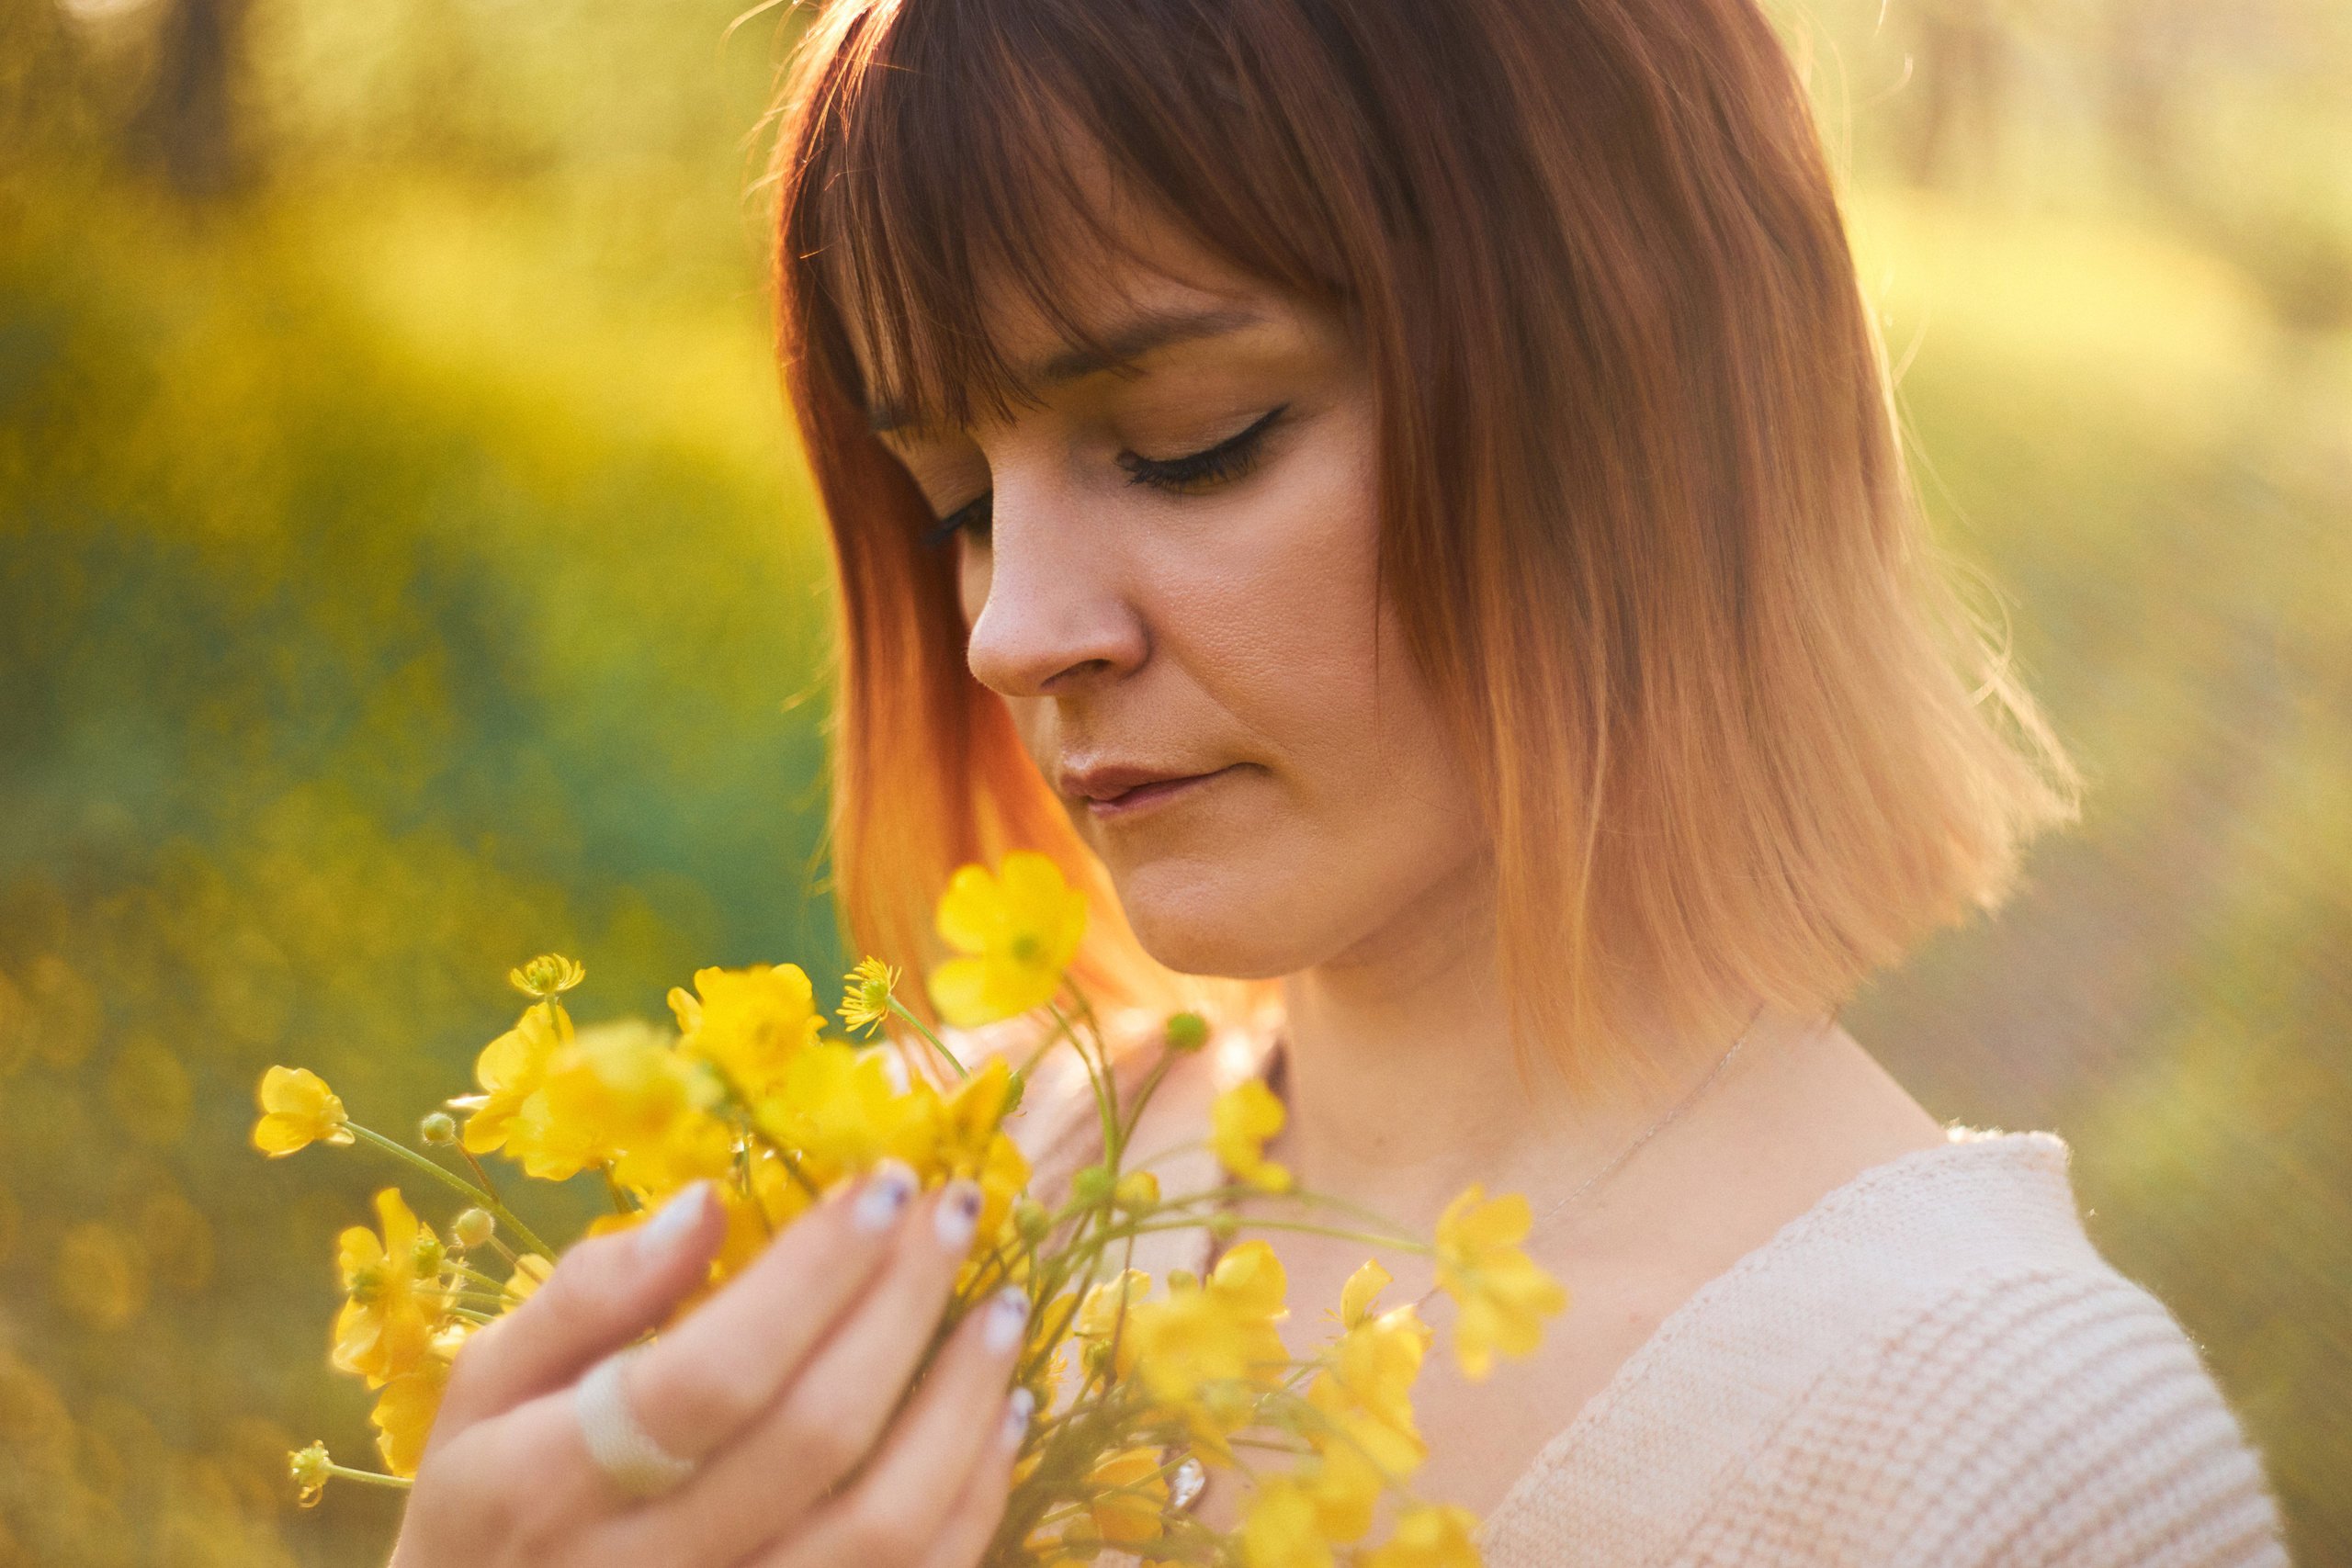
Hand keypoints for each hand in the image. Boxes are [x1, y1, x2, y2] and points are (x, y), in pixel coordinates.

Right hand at [389, 1164, 1031, 1567]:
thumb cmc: (492, 1505)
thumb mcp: (486, 1391)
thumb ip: (586, 1296)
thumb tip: (707, 1203)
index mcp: (544, 1484)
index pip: (711, 1373)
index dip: (814, 1274)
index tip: (886, 1183)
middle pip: (813, 1436)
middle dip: (904, 1307)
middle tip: (957, 1213)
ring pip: (883, 1526)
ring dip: (962, 1404)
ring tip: (998, 1308)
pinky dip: (976, 1495)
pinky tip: (998, 1413)